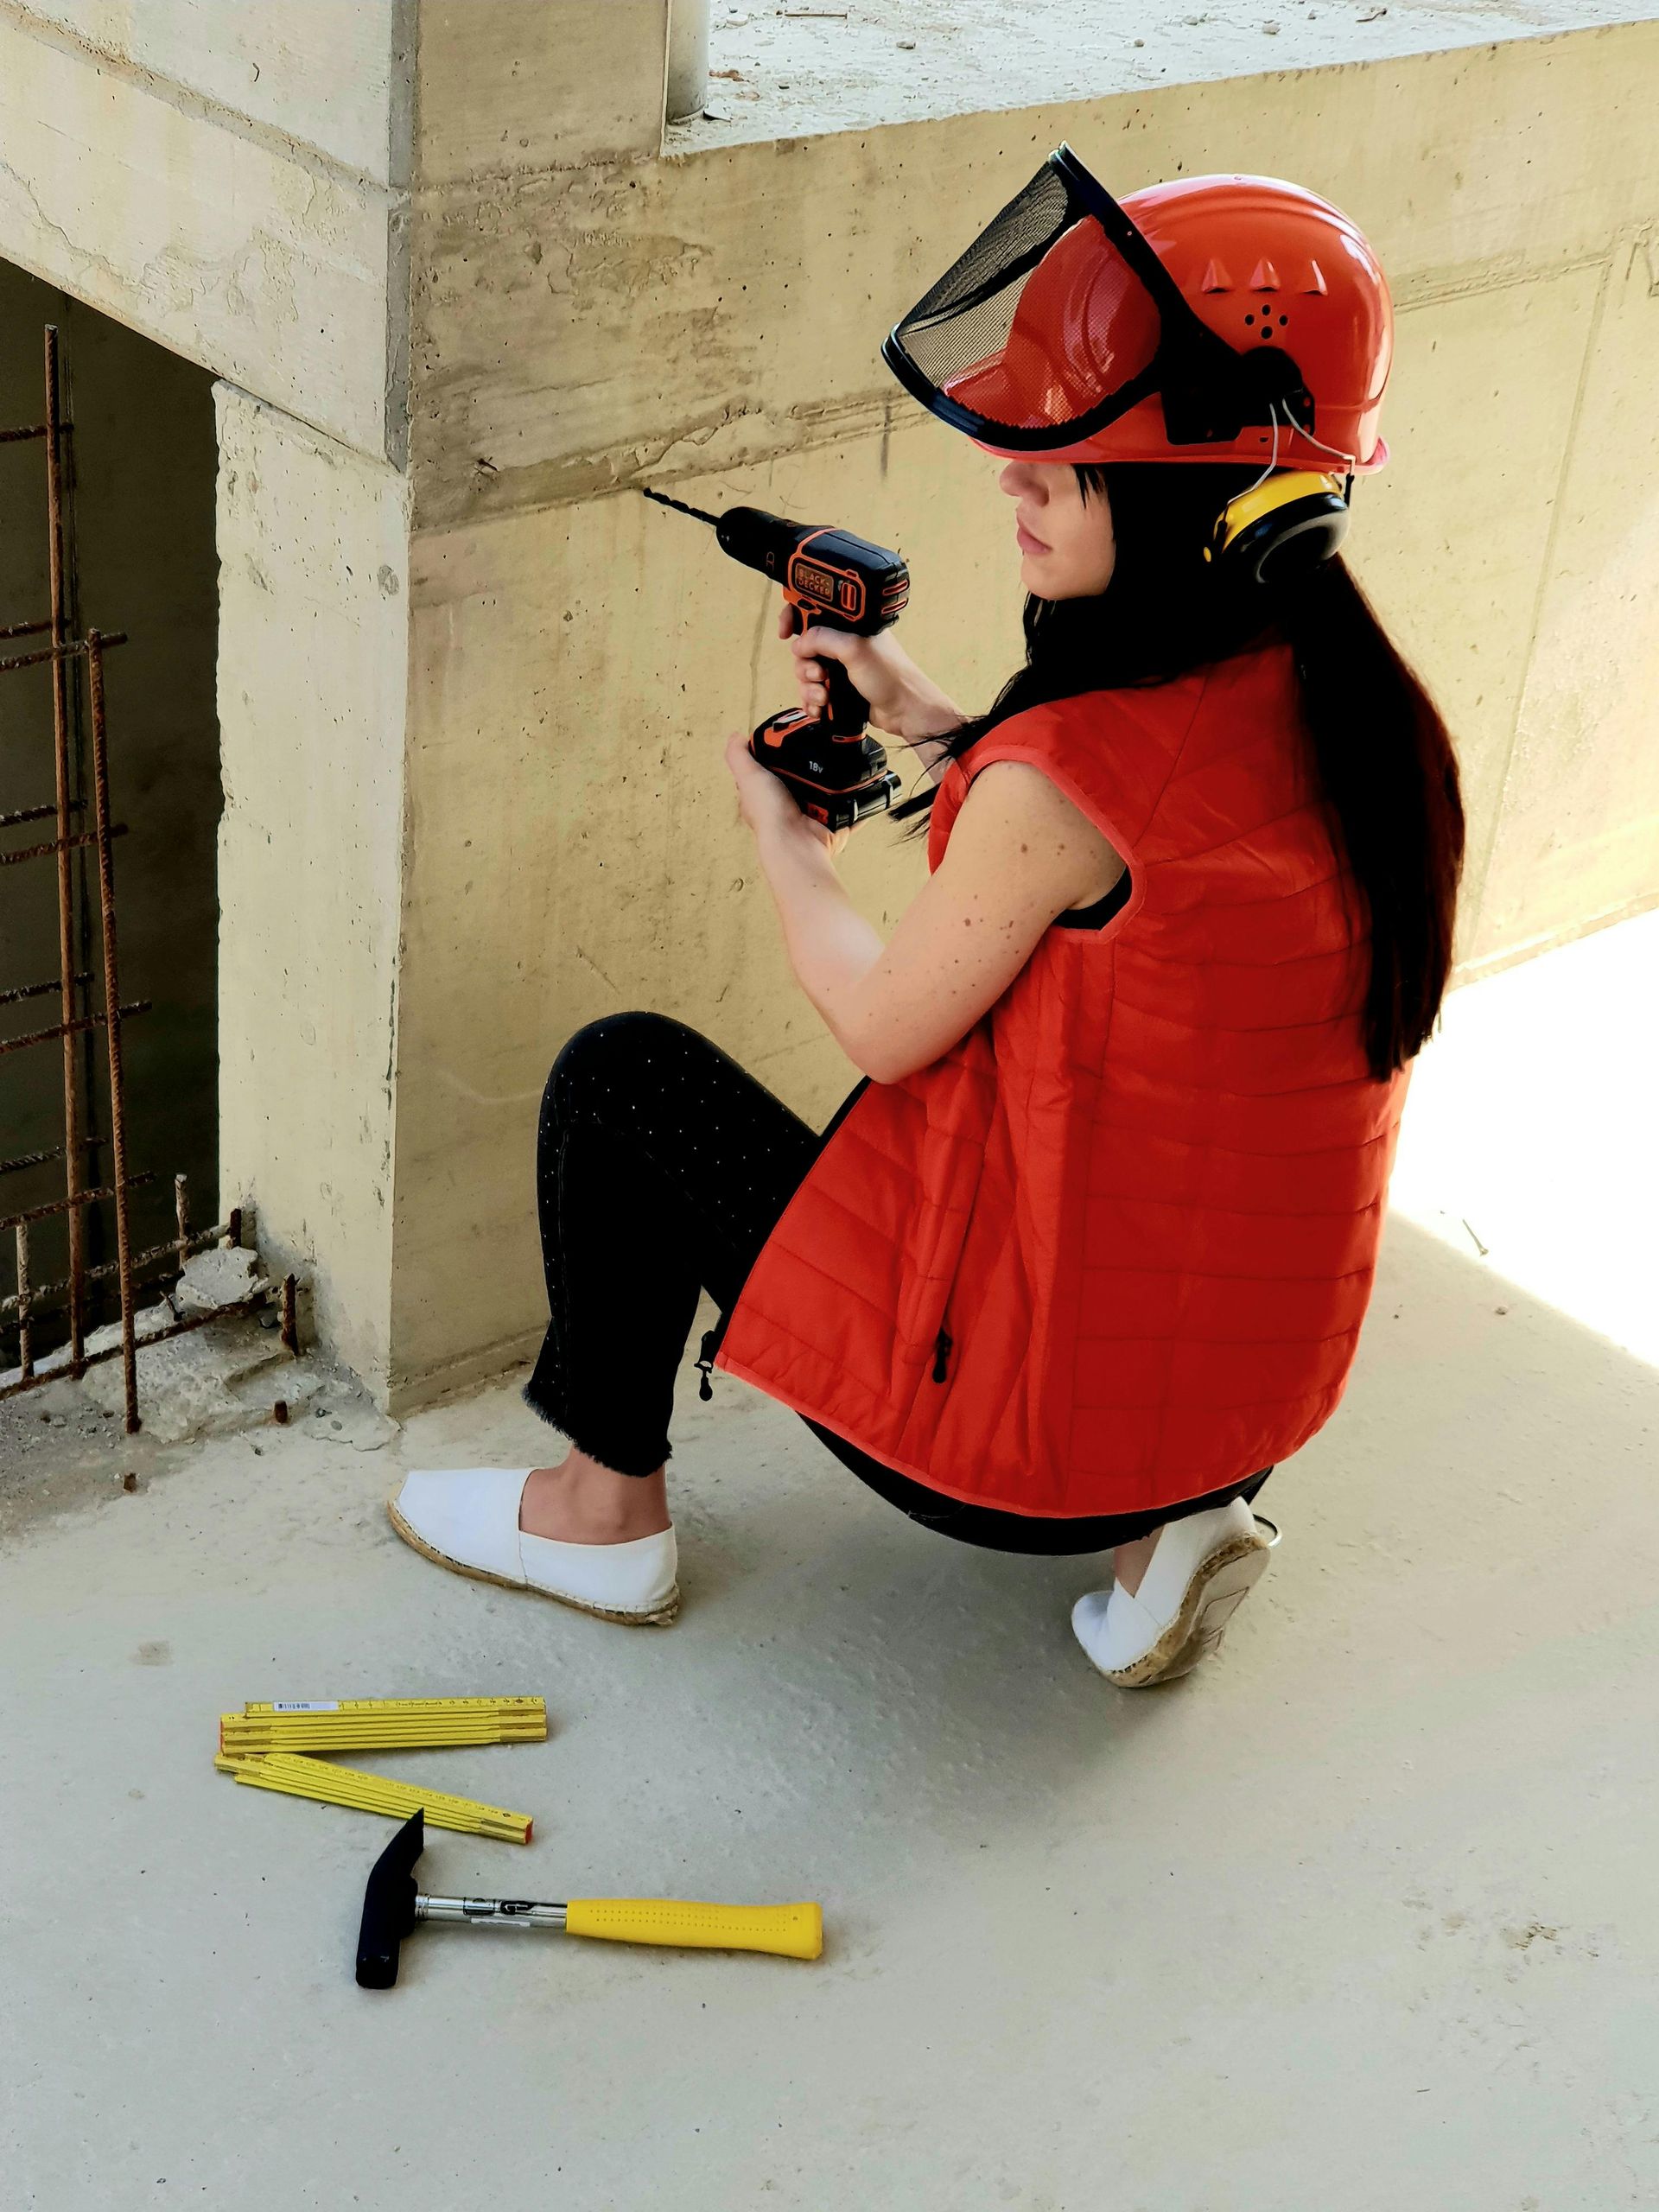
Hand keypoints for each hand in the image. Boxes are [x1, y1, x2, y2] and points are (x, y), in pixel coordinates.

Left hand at [724, 729, 849, 859]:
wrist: (799, 841)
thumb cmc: (770, 815)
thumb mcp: (749, 776)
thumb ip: (739, 756)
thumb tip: (735, 737)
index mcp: (765, 797)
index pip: (769, 771)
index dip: (777, 757)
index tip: (789, 740)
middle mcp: (787, 807)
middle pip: (801, 778)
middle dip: (811, 766)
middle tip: (820, 747)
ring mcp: (810, 815)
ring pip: (826, 790)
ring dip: (833, 781)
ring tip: (840, 763)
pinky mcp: (830, 822)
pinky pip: (847, 808)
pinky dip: (855, 801)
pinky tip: (859, 788)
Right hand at [779, 607, 962, 744]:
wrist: (904, 711)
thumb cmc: (891, 676)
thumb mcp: (854, 649)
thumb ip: (823, 638)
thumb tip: (799, 643)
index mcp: (848, 626)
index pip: (813, 612)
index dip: (795, 619)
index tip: (786, 633)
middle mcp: (842, 644)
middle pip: (804, 648)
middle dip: (805, 665)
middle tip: (819, 674)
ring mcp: (839, 667)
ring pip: (806, 673)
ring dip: (809, 687)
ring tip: (824, 696)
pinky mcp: (838, 689)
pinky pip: (812, 692)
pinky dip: (812, 701)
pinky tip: (821, 707)